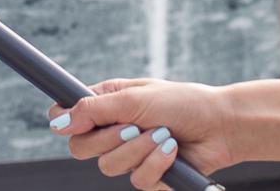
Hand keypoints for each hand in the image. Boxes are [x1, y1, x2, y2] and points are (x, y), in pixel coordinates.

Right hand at [48, 79, 235, 188]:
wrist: (222, 126)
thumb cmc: (182, 102)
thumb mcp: (134, 99)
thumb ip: (93, 110)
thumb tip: (58, 122)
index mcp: (105, 103)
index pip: (66, 116)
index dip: (63, 121)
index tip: (74, 122)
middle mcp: (113, 129)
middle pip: (80, 147)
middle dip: (109, 138)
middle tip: (133, 125)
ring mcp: (129, 154)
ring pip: (108, 166)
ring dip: (137, 149)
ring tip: (162, 134)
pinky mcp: (148, 175)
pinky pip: (137, 179)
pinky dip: (156, 163)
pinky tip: (172, 150)